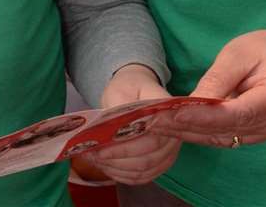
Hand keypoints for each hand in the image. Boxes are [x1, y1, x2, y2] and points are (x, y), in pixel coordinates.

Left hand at [70, 64, 179, 185]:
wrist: (136, 91)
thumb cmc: (127, 89)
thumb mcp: (119, 90)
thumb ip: (119, 110)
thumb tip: (113, 131)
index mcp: (167, 113)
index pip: (152, 139)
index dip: (125, 148)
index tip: (100, 149)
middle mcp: (174, 135)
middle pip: (148, 160)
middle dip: (117, 160)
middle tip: (91, 156)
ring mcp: (169, 152)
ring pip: (145, 171)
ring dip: (117, 169)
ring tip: (94, 160)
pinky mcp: (161, 163)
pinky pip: (144, 177)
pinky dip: (123, 176)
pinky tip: (107, 168)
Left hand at [157, 29, 265, 148]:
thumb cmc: (264, 48)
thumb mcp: (238, 53)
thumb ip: (218, 79)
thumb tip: (192, 104)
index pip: (239, 112)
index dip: (205, 117)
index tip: (174, 115)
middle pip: (231, 128)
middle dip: (191, 126)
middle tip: (155, 121)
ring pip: (227, 138)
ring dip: (193, 133)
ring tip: (160, 125)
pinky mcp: (262, 134)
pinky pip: (230, 137)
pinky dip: (204, 133)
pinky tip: (179, 127)